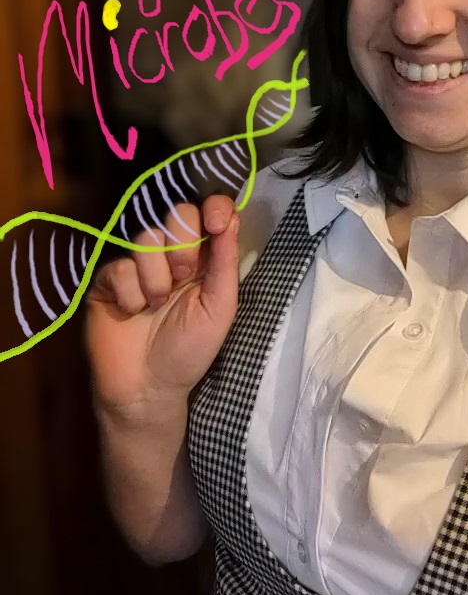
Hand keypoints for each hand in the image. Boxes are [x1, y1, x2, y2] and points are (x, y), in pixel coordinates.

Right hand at [86, 195, 239, 416]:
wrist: (148, 388)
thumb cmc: (191, 349)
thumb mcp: (221, 306)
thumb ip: (225, 261)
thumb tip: (231, 215)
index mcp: (203, 258)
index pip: (208, 212)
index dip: (213, 207)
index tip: (216, 220)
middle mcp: (171, 254)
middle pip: (177, 214)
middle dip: (183, 244)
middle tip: (182, 278)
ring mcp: (137, 264)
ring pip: (147, 238)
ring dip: (156, 277)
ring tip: (156, 306)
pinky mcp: (108, 279)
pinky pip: (120, 266)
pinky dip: (131, 293)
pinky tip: (133, 313)